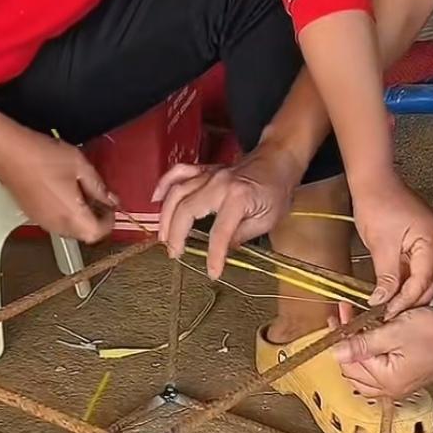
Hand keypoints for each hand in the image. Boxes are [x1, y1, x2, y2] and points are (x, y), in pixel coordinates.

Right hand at [0, 127, 116, 243]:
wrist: (9, 153)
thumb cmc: (40, 157)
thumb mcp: (80, 166)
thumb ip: (98, 186)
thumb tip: (108, 199)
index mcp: (72, 215)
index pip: (98, 233)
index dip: (109, 221)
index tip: (111, 206)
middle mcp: (56, 224)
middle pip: (84, 234)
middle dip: (96, 219)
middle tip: (100, 199)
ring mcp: (42, 221)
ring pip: (69, 229)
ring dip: (80, 217)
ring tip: (82, 193)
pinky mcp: (32, 215)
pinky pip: (55, 222)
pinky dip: (65, 213)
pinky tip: (65, 192)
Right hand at [154, 142, 301, 277]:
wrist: (277, 160)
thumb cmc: (276, 191)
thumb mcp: (268, 219)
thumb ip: (242, 235)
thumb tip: (223, 252)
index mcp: (238, 197)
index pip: (220, 232)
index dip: (214, 255)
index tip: (211, 273)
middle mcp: (218, 183)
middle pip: (187, 209)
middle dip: (176, 235)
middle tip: (174, 254)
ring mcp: (208, 174)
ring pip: (177, 192)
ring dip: (165, 216)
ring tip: (163, 238)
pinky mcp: (204, 169)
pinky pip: (178, 173)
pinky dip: (163, 185)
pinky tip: (155, 200)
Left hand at [334, 298, 432, 398]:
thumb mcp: (394, 331)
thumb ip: (362, 343)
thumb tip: (335, 352)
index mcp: (387, 380)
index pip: (349, 363)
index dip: (340, 338)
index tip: (339, 317)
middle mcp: (392, 388)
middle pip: (355, 370)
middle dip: (347, 343)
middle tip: (345, 318)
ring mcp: (400, 384)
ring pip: (366, 372)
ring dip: (358, 349)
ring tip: (358, 325)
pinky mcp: (408, 376)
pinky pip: (380, 370)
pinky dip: (372, 354)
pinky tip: (375, 336)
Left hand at [351, 178, 432, 317]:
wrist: (374, 183)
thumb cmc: (378, 203)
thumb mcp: (380, 245)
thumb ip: (386, 276)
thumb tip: (383, 300)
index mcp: (432, 239)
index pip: (424, 279)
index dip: (407, 299)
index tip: (391, 312)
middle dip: (415, 300)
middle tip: (395, 314)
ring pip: (430, 276)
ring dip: (414, 292)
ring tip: (396, 305)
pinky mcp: (426, 240)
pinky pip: (423, 266)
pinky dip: (412, 280)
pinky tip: (399, 290)